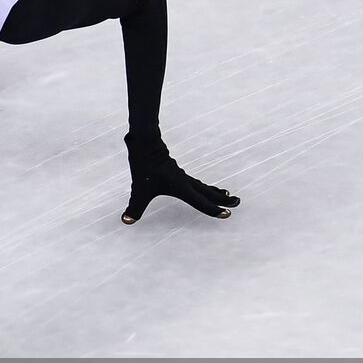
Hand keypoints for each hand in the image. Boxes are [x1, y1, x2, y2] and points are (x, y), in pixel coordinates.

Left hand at [122, 132, 239, 222]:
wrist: (146, 141)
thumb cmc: (144, 165)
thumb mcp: (139, 189)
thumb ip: (135, 206)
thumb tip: (126, 220)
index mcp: (181, 187)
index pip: (201, 202)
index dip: (214, 210)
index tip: (227, 215)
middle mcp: (184, 181)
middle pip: (208, 192)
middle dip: (222, 199)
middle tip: (237, 202)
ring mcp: (181, 175)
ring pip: (203, 185)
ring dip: (215, 191)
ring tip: (226, 194)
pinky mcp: (176, 170)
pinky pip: (194, 181)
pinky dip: (203, 185)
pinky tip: (201, 186)